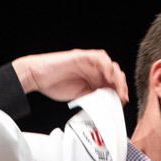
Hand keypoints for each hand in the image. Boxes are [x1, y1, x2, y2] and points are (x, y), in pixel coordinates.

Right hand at [12, 49, 128, 103]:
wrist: (38, 76)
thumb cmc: (55, 85)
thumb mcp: (80, 96)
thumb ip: (95, 98)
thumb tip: (110, 104)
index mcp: (94, 79)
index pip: (113, 84)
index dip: (120, 92)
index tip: (122, 102)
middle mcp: (94, 69)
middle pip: (115, 74)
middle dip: (121, 86)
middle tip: (122, 97)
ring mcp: (89, 62)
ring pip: (110, 65)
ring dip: (116, 76)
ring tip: (118, 88)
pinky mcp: (83, 56)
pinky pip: (100, 58)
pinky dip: (107, 66)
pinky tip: (108, 76)